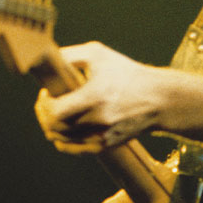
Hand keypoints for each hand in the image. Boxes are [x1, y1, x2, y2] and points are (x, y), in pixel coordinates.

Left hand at [33, 41, 163, 152]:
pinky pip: (72, 148)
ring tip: (55, 109)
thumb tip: (46, 61)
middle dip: (43, 113)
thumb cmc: (128, 73)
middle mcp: (98, 121)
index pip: (55, 111)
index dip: (43, 103)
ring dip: (51, 125)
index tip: (46, 91)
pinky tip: (64, 124)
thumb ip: (70, 55)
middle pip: (54, 127)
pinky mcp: (104, 146)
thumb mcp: (99, 54)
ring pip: (60, 139)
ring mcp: (101, 137)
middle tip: (46, 100)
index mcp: (95, 97)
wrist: (159, 99)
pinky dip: (62, 138)